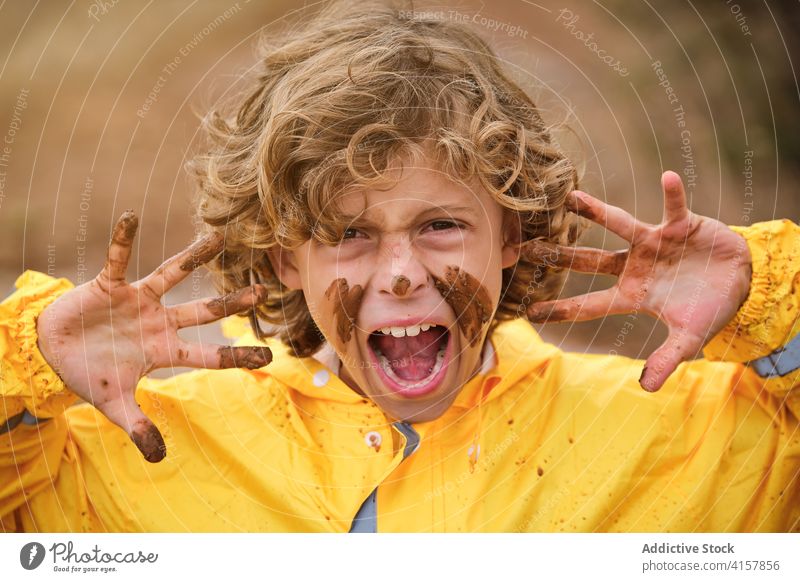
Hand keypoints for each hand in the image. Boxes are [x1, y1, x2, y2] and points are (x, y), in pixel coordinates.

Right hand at [36, 211, 271, 461]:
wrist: (52, 353)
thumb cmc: (89, 375)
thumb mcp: (115, 405)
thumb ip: (139, 427)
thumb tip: (159, 458)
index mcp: (164, 350)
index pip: (209, 353)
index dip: (236, 354)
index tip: (269, 355)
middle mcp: (159, 321)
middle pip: (203, 310)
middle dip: (231, 303)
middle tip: (263, 292)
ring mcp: (138, 301)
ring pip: (173, 275)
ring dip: (194, 257)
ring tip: (219, 237)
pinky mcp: (110, 286)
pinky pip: (117, 259)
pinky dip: (122, 240)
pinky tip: (131, 218)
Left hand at [524, 171, 751, 391]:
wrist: (739, 281)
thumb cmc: (707, 308)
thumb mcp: (689, 338)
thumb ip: (666, 358)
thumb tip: (646, 388)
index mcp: (632, 295)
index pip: (589, 303)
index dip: (561, 309)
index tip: (528, 312)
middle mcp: (634, 266)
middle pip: (588, 261)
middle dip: (558, 255)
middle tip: (525, 248)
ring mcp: (653, 243)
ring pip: (619, 225)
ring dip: (596, 211)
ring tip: (571, 197)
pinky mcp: (680, 225)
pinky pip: (674, 208)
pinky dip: (673, 195)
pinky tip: (669, 177)